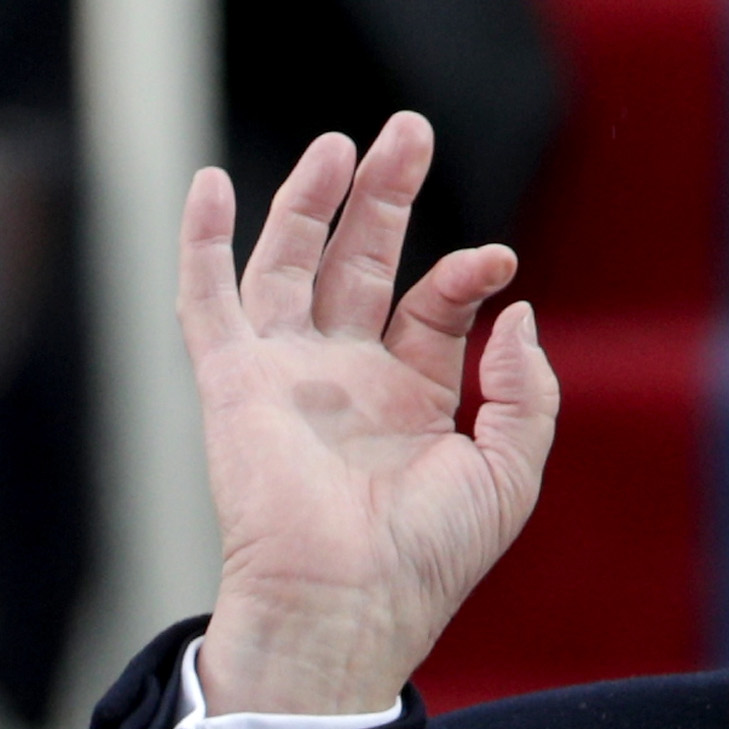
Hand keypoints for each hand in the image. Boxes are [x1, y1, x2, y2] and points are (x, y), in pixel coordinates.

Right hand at [177, 112, 558, 714]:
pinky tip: (207, 184)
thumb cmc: (430, 555)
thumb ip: (526, 391)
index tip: (498, 261)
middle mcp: (349, 377)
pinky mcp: (234, 381)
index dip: (466, 273)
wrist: (350, 598)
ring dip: (312, 199)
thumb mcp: (510, 473)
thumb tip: (518, 311)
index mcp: (416, 398)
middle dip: (386, 195)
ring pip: (293, 262)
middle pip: (364, 261)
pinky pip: (207, 300)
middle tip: (410, 129)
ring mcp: (289, 374)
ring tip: (342, 142)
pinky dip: (202, 241)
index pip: (437, 306)